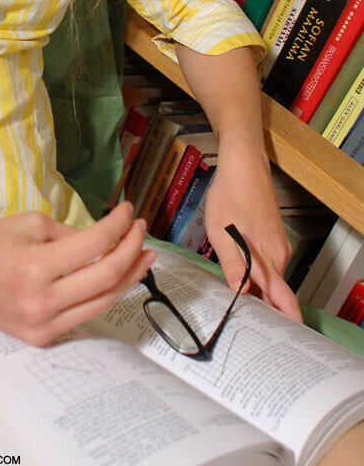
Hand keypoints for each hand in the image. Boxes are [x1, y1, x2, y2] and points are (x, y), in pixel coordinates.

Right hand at [0, 201, 155, 345]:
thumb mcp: (27, 224)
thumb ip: (69, 234)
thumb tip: (103, 242)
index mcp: (34, 268)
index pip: (94, 245)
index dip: (119, 225)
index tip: (129, 209)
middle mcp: (41, 303)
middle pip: (106, 278)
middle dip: (131, 250)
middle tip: (142, 230)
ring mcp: (40, 327)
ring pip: (101, 303)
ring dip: (127, 277)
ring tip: (144, 256)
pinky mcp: (39, 338)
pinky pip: (83, 316)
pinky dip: (102, 295)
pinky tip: (116, 278)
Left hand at [205, 142, 301, 321]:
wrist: (243, 165)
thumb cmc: (231, 193)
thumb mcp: (221, 230)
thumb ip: (233, 263)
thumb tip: (240, 291)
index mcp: (268, 257)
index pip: (283, 298)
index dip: (285, 321)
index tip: (284, 341)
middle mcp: (278, 254)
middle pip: (276, 293)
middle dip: (268, 313)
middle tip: (250, 332)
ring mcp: (277, 246)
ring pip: (271, 279)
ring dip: (260, 294)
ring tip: (241, 312)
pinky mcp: (272, 238)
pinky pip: (268, 266)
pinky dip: (259, 278)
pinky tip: (242, 281)